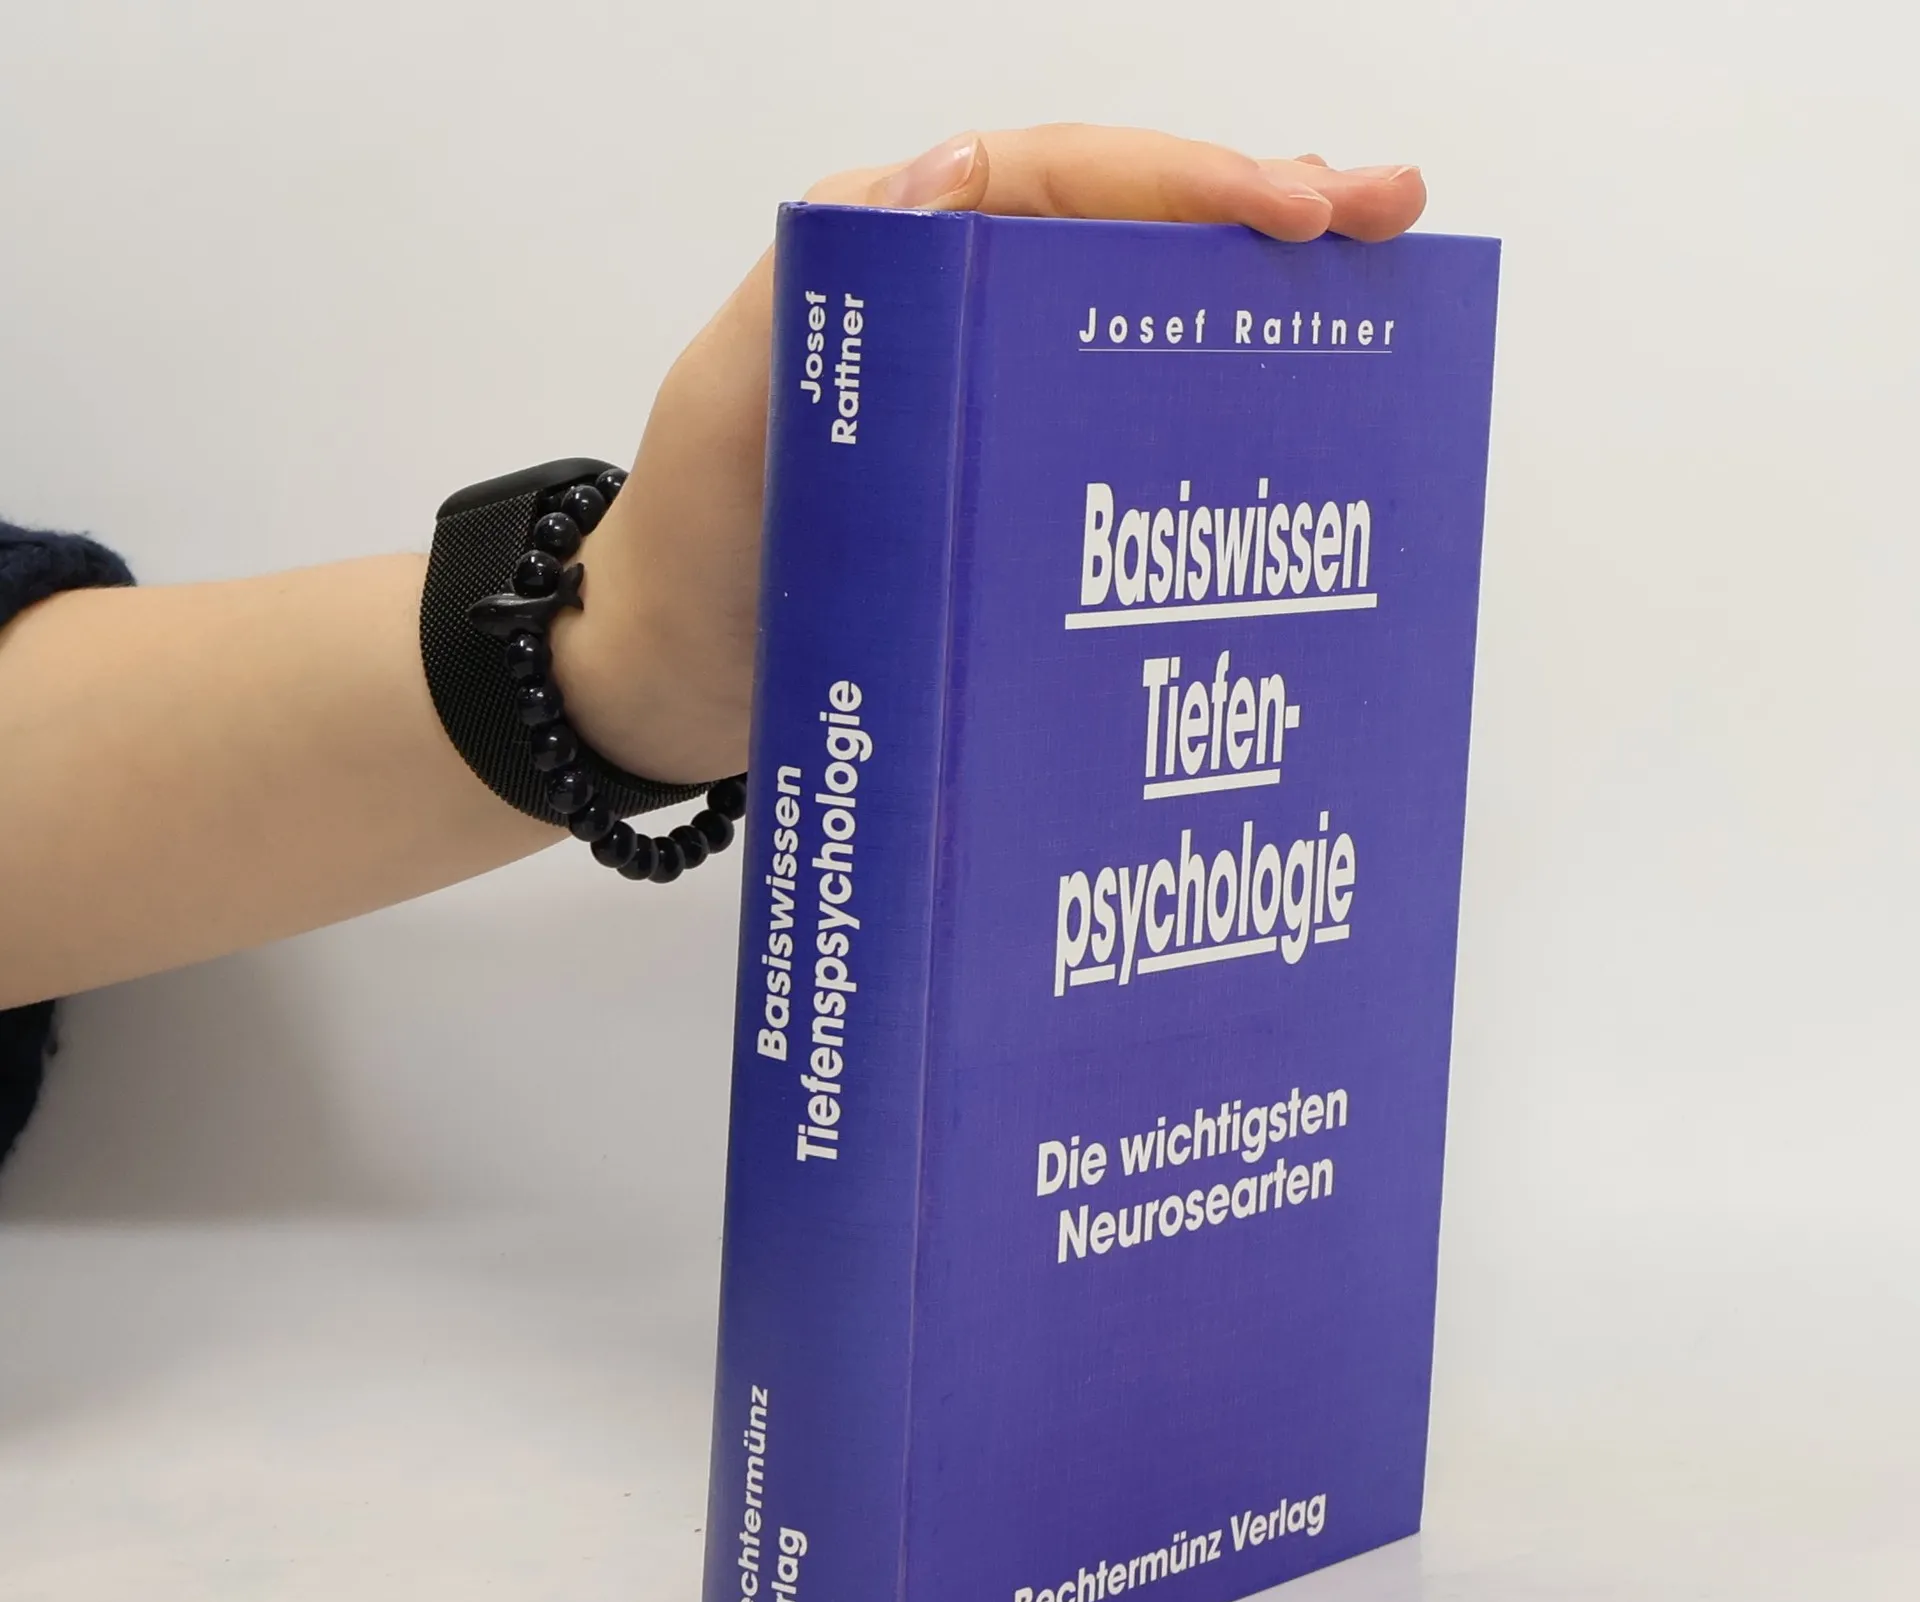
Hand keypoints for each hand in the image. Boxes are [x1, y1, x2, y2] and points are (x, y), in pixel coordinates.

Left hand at [556, 125, 1426, 784]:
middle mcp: (958, 311)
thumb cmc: (694, 547)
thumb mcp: (737, 406)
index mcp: (898, 258)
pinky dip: (1203, 416)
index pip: (1067, 184)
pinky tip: (1283, 430)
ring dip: (1255, 308)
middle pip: (1130, 236)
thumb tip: (951, 169)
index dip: (1192, 185)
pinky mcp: (1006, 486)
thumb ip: (828, 288)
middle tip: (1390, 219)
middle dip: (1264, 217)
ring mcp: (989, 400)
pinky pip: (1119, 427)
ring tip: (1373, 298)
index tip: (1300, 209)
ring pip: (1143, 324)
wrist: (668, 681)